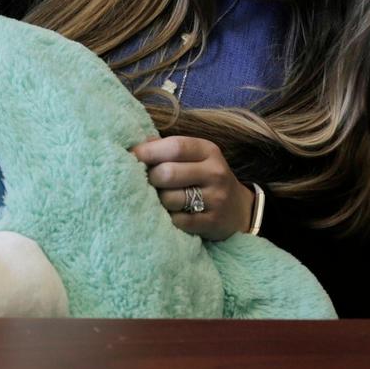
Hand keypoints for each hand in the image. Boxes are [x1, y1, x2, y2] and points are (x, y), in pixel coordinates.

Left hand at [131, 136, 254, 240]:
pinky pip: (178, 221)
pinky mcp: (213, 222)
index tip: (131, 156)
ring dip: (159, 201)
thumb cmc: (203, 177)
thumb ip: (166, 148)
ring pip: (170, 199)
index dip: (148, 151)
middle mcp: (215, 172)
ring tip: (162, 199)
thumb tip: (134, 146)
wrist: (238, 209)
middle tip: (150, 183)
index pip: (175, 146)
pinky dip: (169, 218)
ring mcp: (217, 198)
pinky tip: (173, 214)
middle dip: (151, 179)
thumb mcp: (194, 156)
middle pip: (168, 173)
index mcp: (208, 150)